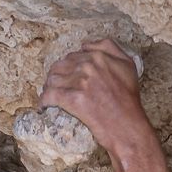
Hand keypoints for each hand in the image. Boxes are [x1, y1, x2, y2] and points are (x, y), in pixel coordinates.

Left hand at [39, 39, 149, 155]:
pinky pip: (50, 96)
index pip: (73, 56)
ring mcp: (80, 82)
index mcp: (98, 56)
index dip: (68, 67)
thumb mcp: (128, 65)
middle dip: (56, 77)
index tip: (67, 77)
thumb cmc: (129, 99)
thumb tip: (86, 45)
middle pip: (60, 67)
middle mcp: (88, 66)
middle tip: (56, 87)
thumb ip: (109, 47)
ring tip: (50, 96)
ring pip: (53, 80)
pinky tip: (43, 106)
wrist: (127, 126)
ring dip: (49, 88)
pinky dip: (44, 101)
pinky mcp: (73, 99)